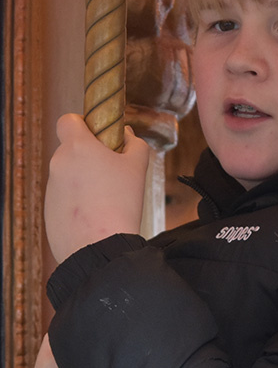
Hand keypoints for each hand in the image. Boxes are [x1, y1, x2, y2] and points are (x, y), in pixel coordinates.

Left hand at [45, 113, 150, 262]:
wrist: (100, 247)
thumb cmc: (121, 204)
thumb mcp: (138, 168)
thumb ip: (134, 145)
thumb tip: (127, 135)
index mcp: (77, 147)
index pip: (68, 120)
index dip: (83, 124)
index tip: (98, 138)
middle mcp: (59, 163)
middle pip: (71, 150)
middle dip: (88, 158)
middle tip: (111, 175)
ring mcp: (51, 188)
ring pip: (68, 176)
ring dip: (84, 182)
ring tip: (106, 201)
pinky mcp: (49, 210)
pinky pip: (64, 199)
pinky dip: (77, 203)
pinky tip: (96, 217)